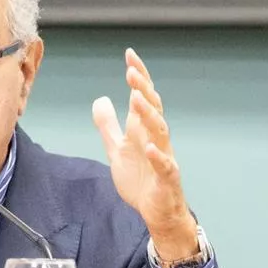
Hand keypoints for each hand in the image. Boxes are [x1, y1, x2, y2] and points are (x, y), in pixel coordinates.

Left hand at [92, 49, 197, 259]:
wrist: (156, 212)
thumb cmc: (142, 180)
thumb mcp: (118, 149)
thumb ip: (108, 126)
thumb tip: (100, 99)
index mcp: (144, 130)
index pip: (143, 97)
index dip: (137, 76)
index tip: (129, 55)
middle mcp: (156, 138)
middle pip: (152, 108)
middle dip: (143, 88)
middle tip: (131, 71)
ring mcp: (164, 157)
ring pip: (160, 131)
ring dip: (149, 114)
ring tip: (137, 98)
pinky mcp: (167, 178)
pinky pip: (165, 165)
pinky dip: (158, 156)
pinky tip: (150, 147)